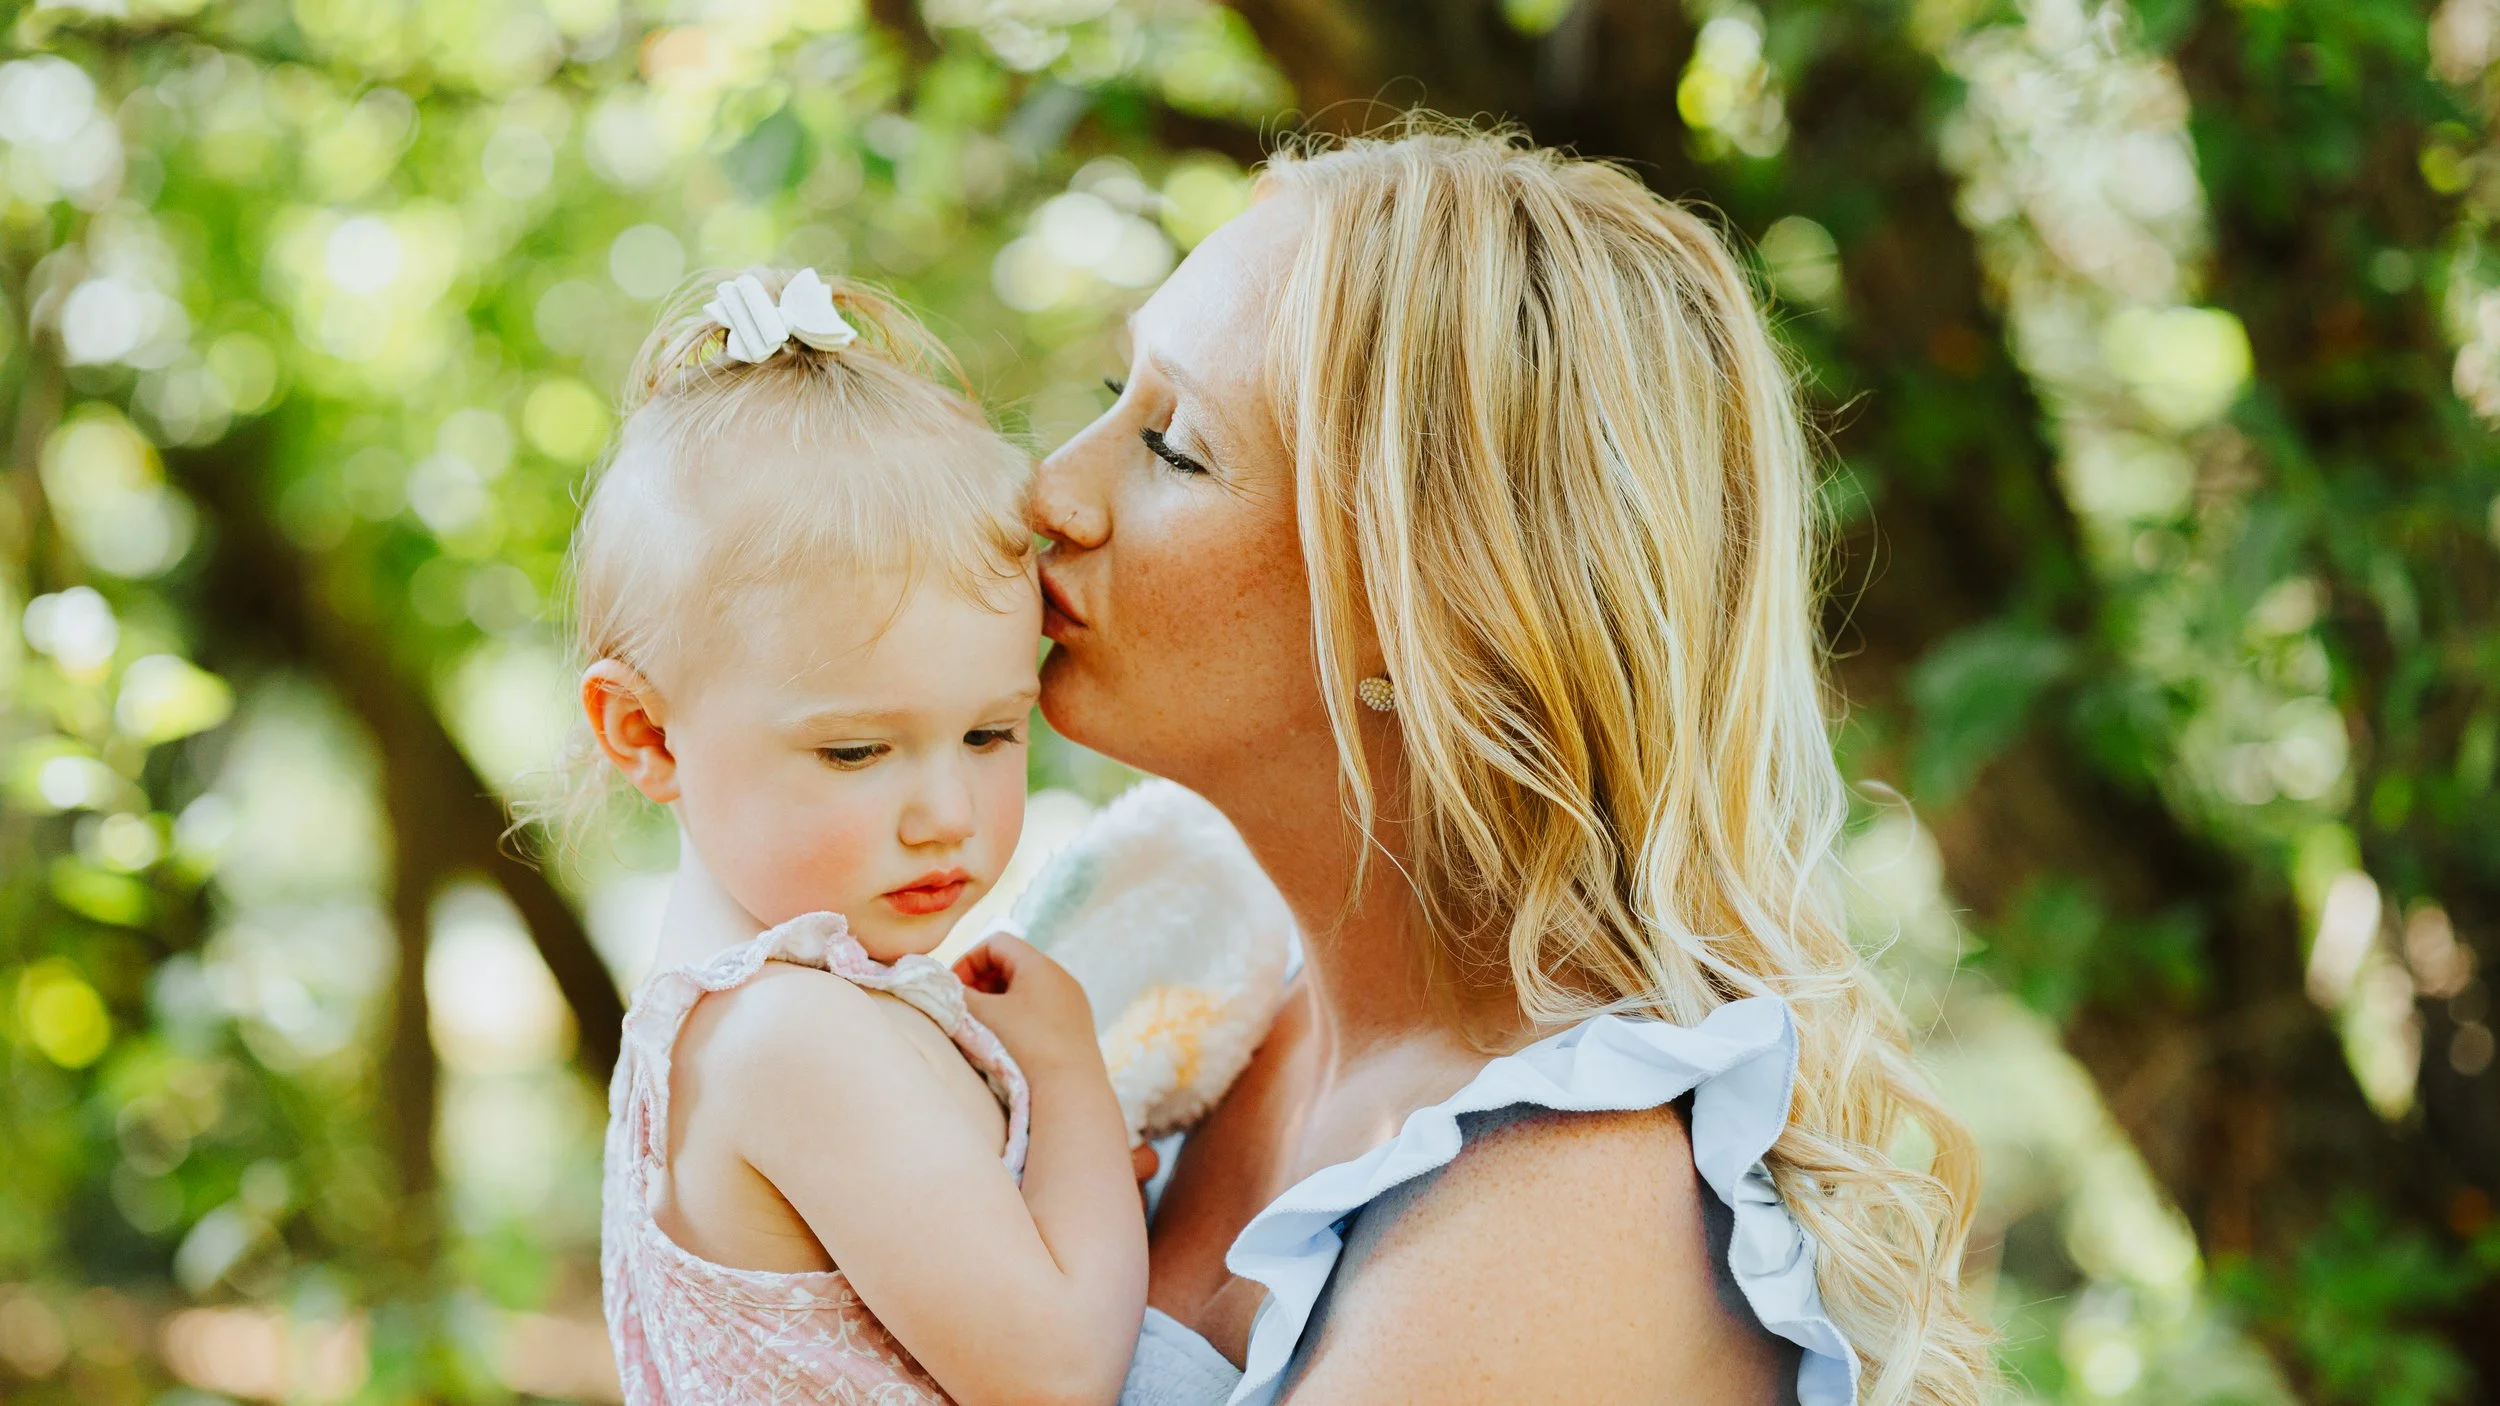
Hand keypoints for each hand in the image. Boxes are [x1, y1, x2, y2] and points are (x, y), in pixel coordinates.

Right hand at [952, 934, 1099, 1073]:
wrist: (1070, 1088)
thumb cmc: (1024, 1044)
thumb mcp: (982, 1015)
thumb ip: (956, 994)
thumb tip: (943, 986)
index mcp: (1039, 964)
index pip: (996, 942)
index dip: (969, 960)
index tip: (955, 989)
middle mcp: (1060, 976)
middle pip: (1011, 964)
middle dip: (982, 982)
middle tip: (965, 1008)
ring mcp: (1072, 1001)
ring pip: (1026, 989)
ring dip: (999, 1002)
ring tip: (984, 1028)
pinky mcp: (1077, 1025)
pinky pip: (1042, 1009)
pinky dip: (1019, 1017)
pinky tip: (1009, 1043)